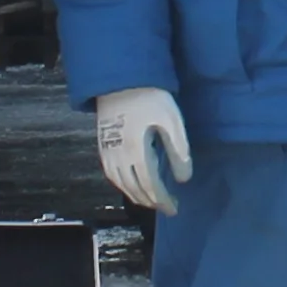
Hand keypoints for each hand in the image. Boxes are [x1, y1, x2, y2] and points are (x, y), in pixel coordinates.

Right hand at [96, 86, 192, 212]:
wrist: (119, 79)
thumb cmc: (149, 97)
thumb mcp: (171, 120)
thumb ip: (178, 150)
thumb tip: (183, 179)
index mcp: (137, 151)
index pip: (150, 185)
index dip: (163, 200)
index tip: (174, 208)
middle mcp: (118, 156)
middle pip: (134, 189)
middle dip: (151, 202)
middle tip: (167, 208)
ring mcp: (107, 151)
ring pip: (120, 184)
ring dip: (136, 196)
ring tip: (150, 201)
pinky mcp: (102, 144)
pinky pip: (111, 174)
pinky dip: (122, 186)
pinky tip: (130, 185)